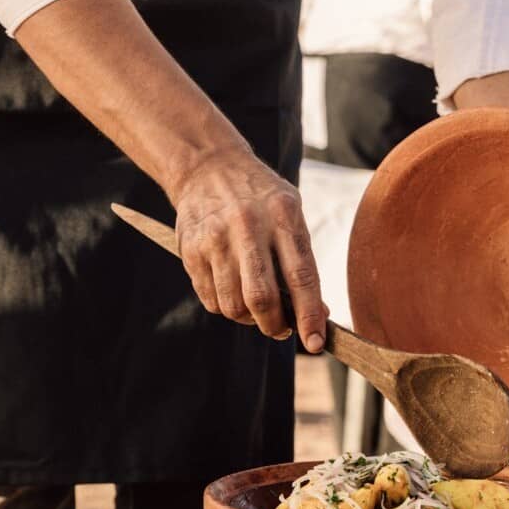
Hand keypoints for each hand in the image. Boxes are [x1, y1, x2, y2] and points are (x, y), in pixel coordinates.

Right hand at [169, 149, 326, 351]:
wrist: (207, 166)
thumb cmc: (261, 198)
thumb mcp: (291, 213)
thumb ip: (303, 262)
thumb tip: (318, 314)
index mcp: (283, 214)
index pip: (300, 276)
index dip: (309, 315)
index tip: (315, 342)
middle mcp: (247, 226)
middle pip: (261, 298)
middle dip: (276, 326)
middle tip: (282, 329)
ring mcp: (215, 239)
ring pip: (234, 306)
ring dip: (250, 321)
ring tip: (257, 310)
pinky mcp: (190, 251)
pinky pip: (212, 300)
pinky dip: (228, 309)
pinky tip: (234, 293)